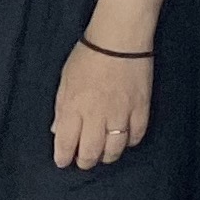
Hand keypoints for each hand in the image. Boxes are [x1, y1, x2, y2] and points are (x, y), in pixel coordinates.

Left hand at [53, 39, 152, 168]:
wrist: (120, 38)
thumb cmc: (88, 55)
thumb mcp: (65, 80)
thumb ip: (61, 108)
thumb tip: (58, 130)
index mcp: (73, 107)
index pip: (65, 144)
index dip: (63, 157)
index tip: (63, 160)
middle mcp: (96, 116)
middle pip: (90, 152)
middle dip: (85, 161)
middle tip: (84, 160)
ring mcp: (121, 114)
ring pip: (114, 150)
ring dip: (107, 156)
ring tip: (104, 153)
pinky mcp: (141, 109)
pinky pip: (136, 136)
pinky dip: (129, 142)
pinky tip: (124, 139)